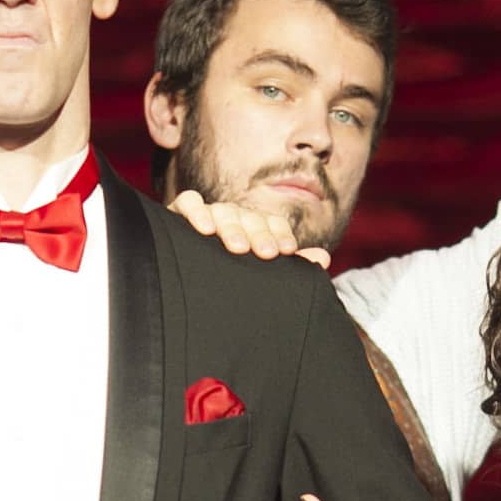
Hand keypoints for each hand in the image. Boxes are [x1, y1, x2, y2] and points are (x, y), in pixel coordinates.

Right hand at [164, 190, 333, 270]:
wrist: (190, 298)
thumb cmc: (230, 287)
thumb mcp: (262, 280)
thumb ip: (291, 269)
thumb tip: (323, 259)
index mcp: (252, 231)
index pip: (271, 222)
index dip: (279, 233)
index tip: (286, 251)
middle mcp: (231, 221)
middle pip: (248, 216)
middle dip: (259, 233)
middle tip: (266, 254)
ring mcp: (206, 217)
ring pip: (223, 210)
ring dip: (232, 227)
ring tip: (238, 248)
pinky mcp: (178, 216)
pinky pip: (188, 202)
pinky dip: (196, 210)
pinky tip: (204, 229)